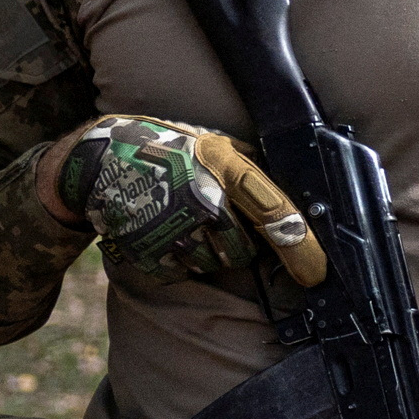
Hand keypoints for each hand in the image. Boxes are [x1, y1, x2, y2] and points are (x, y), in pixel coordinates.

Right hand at [42, 114, 324, 289]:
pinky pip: (180, 270)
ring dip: (205, 251)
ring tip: (182, 221)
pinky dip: (176, 258)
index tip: (316, 273)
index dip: (301, 247)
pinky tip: (162, 231)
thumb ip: (255, 170)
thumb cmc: (171, 151)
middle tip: (211, 220)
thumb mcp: (218, 145)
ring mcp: (174, 227)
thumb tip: (300, 201)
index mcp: (227, 169)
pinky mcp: (148, 249)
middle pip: (243, 250)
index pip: (275, 213)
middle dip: (235, 243)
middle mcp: (203, 199)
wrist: (102, 160)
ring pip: (212, 263)